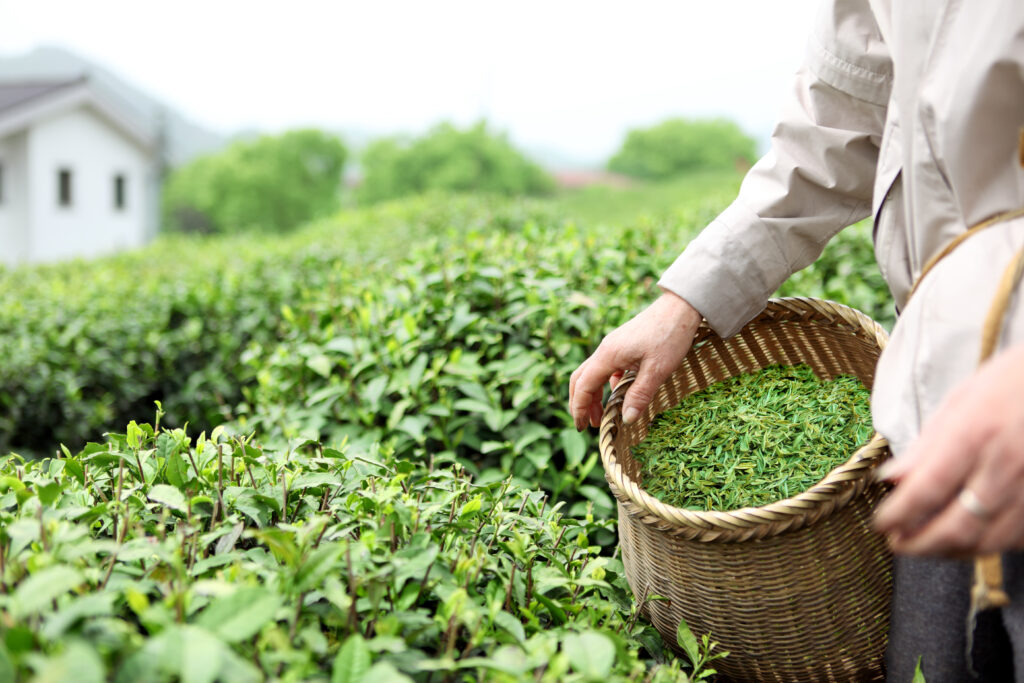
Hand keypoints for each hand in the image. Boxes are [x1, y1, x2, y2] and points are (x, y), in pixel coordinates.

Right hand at [568, 290, 701, 430]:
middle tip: (586, 424)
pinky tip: (619, 394)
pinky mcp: (623, 345)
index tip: (581, 427)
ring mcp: (614, 346)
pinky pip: (607, 367)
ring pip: (593, 373)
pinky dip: (607, 384)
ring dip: (593, 395)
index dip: (579, 407)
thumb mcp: (657, 370)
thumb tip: (627, 419)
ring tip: (601, 415)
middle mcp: (606, 350)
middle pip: (581, 378)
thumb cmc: (669, 336)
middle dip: (580, 403)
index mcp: (608, 355)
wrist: (681, 307)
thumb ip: (639, 395)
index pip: (583, 385)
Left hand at [874, 344, 1023, 556]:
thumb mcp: (961, 401)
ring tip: (928, 545)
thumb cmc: (1010, 384)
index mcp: (975, 435)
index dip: (899, 515)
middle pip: (958, 527)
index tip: (881, 524)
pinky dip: (990, 544)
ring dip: (952, 551)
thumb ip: (926, 445)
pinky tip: (970, 537)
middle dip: (921, 544)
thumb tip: (890, 479)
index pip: (927, 490)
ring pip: (990, 542)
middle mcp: (1007, 466)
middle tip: (899, 543)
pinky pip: (1019, 538)